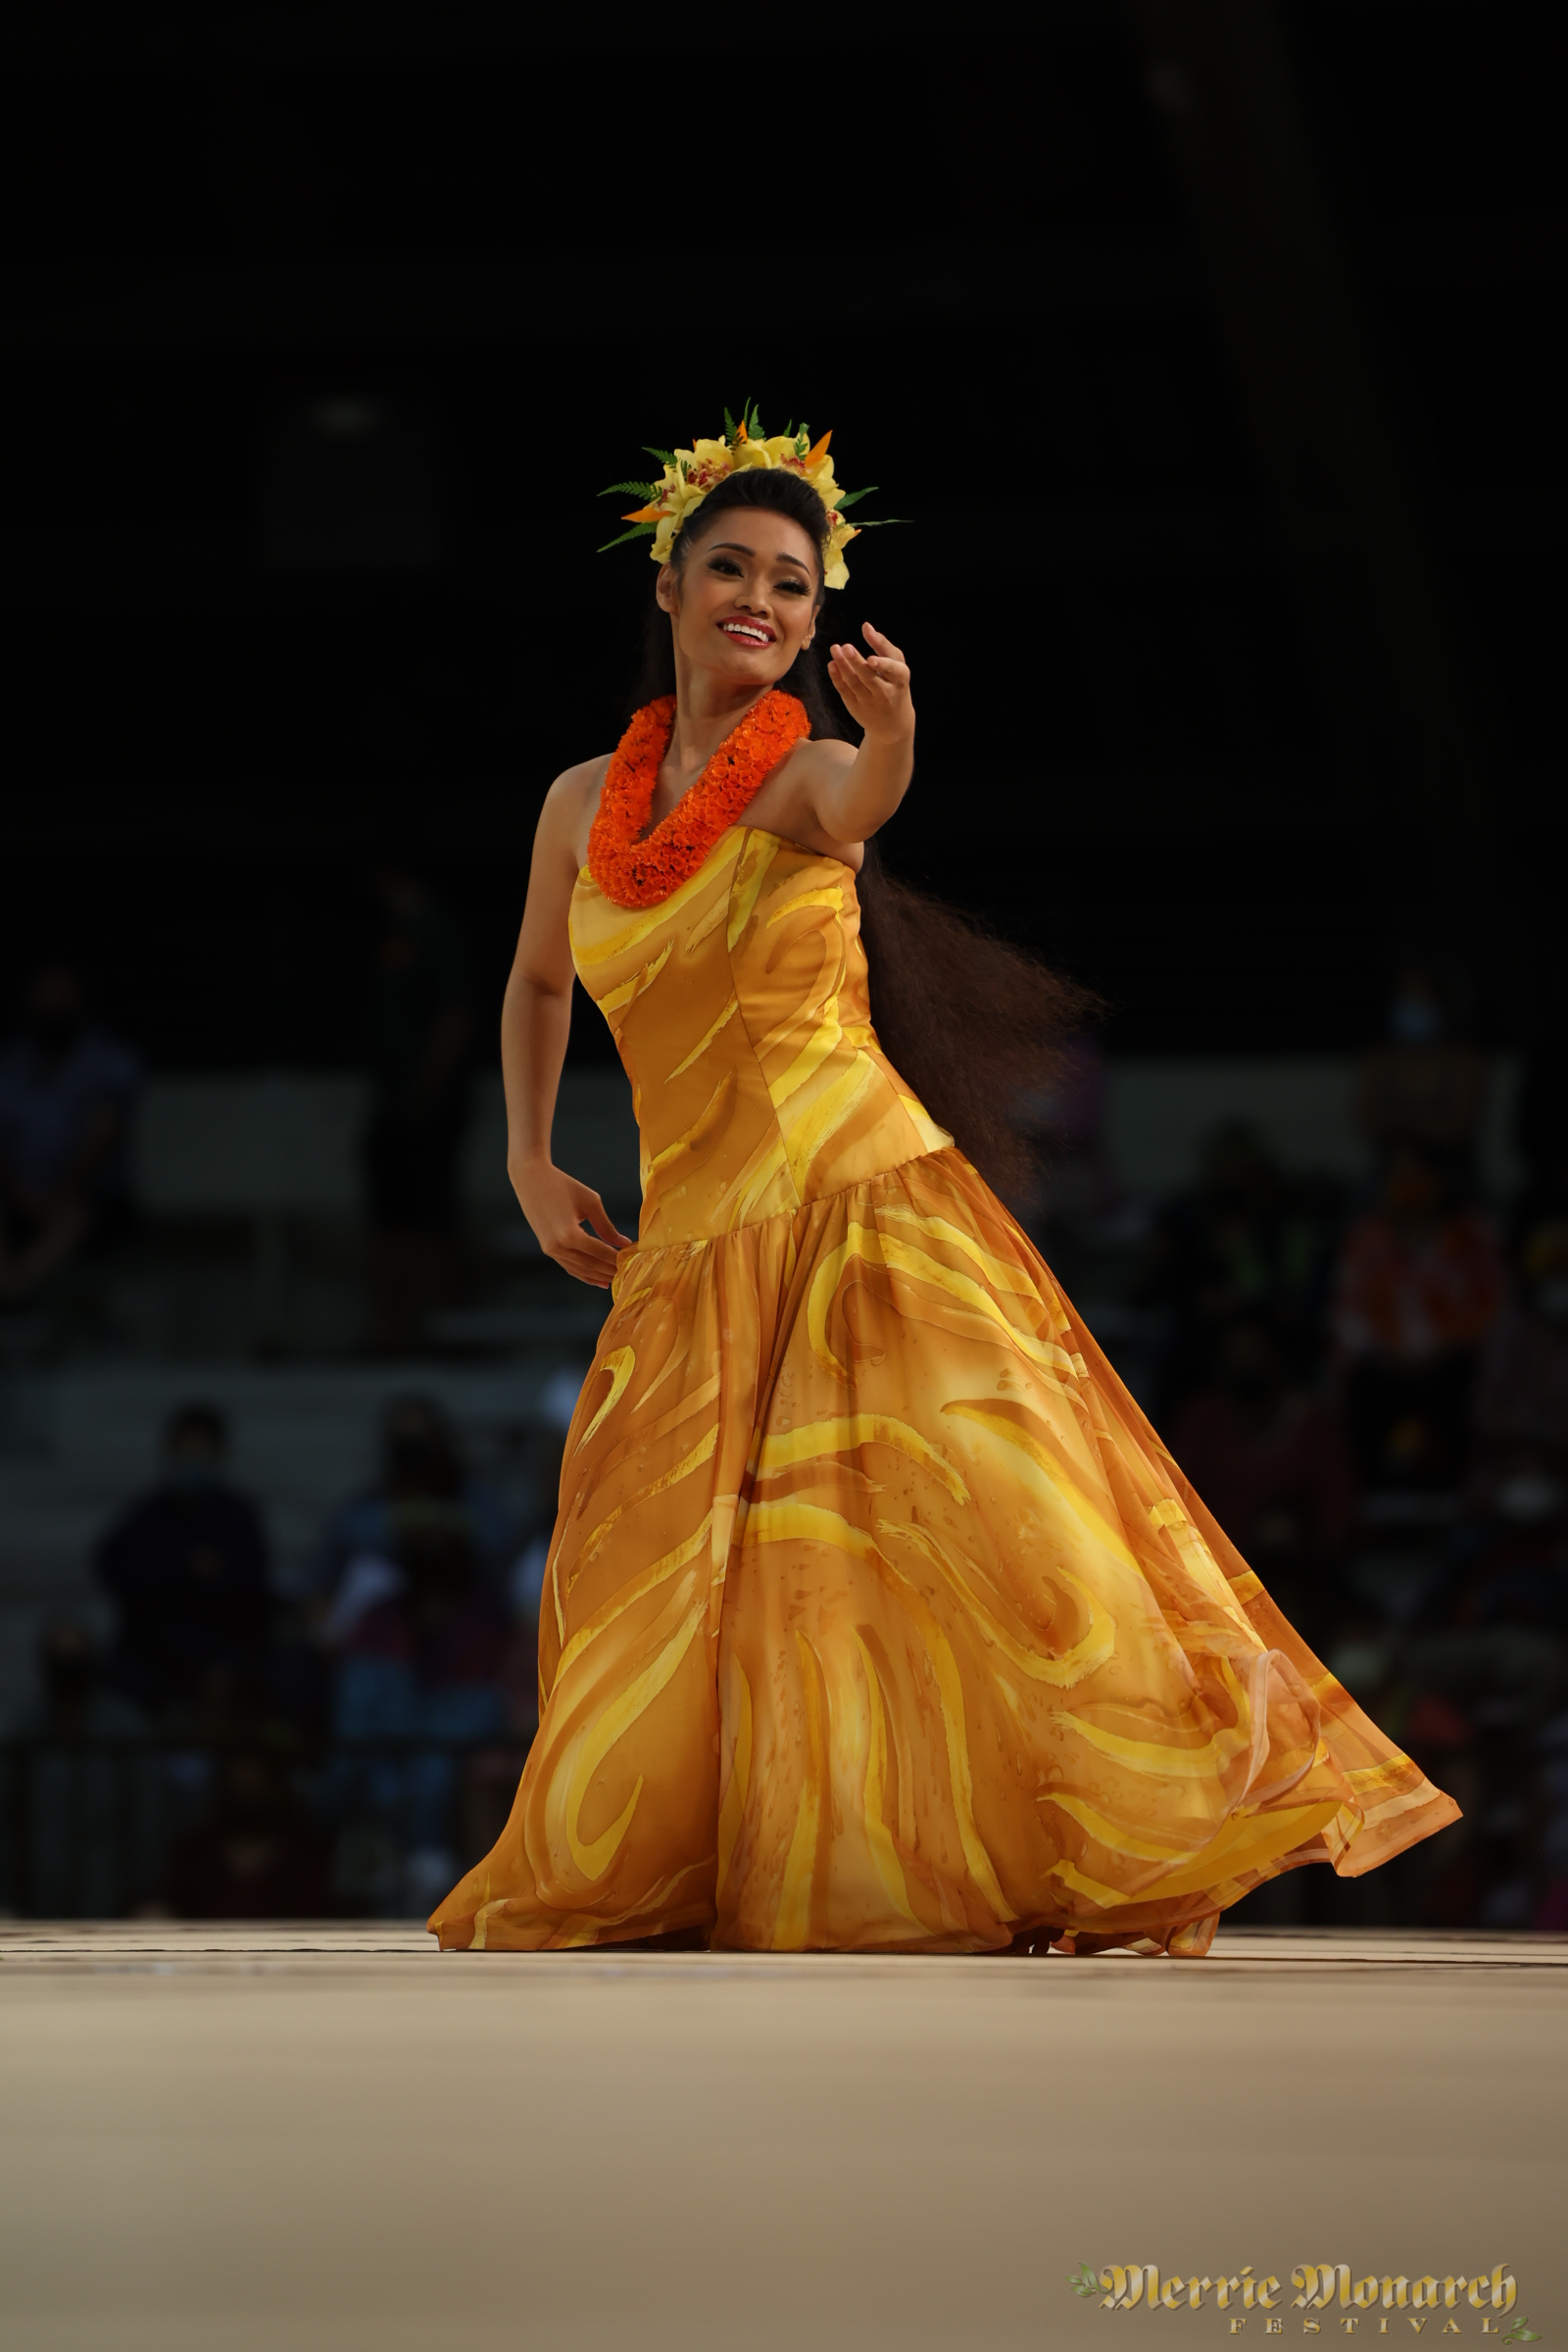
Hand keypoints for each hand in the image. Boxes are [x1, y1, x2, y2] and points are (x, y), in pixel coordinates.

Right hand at [511, 1160, 633, 1287]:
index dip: (617, 1258)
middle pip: (589, 1264)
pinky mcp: (547, 1248)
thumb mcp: (590, 1202)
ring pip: (578, 1269)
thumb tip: (624, 1243)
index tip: (632, 1261)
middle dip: (609, 1270)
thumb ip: (606, 1226)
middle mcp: (557, 1246)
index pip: (599, 1252)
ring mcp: (550, 1249)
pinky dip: (583, 1273)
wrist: (531, 1179)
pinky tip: (597, 1278)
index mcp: (569, 1234)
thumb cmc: (562, 1185)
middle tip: (627, 1274)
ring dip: (597, 1276)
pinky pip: (568, 1266)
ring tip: (614, 1280)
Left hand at [826, 623, 912, 742]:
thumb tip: (866, 626)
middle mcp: (885, 693)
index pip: (893, 671)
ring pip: (854, 683)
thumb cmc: (895, 685)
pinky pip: (845, 691)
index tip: (871, 659)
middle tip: (845, 647)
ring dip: (843, 666)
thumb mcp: (897, 666)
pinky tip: (832, 665)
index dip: (882, 665)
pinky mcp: (856, 707)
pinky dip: (837, 678)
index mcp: (900, 680)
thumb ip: (882, 645)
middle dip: (857, 662)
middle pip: (869, 677)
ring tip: (835, 649)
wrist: (893, 723)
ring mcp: (870, 702)